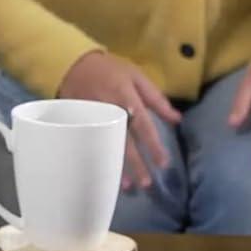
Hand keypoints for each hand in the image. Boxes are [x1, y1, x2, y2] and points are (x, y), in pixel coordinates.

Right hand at [57, 51, 181, 189]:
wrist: (73, 64)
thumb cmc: (110, 69)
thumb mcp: (137, 76)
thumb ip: (157, 99)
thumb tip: (177, 119)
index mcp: (126, 97)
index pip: (143, 126)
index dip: (153, 145)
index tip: (163, 163)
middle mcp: (111, 110)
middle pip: (125, 141)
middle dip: (136, 163)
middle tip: (147, 183)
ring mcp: (93, 119)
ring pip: (108, 147)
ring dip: (118, 167)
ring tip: (129, 186)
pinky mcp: (80, 123)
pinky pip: (92, 145)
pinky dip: (100, 160)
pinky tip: (106, 174)